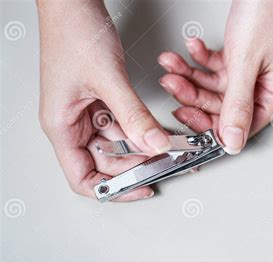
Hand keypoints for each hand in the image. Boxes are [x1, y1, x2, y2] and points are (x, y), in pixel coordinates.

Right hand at [37, 0, 170, 199]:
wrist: (73, 1)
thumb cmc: (74, 31)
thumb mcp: (108, 79)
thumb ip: (134, 115)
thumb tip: (156, 145)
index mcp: (62, 126)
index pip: (84, 178)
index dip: (114, 190)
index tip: (143, 188)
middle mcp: (73, 124)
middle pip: (106, 162)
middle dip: (137, 164)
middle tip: (167, 161)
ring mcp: (87, 113)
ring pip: (119, 144)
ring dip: (143, 146)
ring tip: (168, 145)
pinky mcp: (100, 101)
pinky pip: (124, 124)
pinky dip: (141, 128)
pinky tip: (157, 128)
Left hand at [158, 0, 272, 153]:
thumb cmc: (268, 10)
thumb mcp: (247, 62)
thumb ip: (237, 104)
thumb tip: (233, 141)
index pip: (243, 124)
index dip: (212, 125)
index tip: (186, 118)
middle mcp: (269, 86)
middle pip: (225, 105)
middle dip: (195, 94)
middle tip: (173, 84)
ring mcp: (257, 71)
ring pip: (217, 86)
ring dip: (192, 74)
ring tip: (173, 65)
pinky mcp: (246, 57)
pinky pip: (219, 68)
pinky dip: (203, 59)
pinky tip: (191, 49)